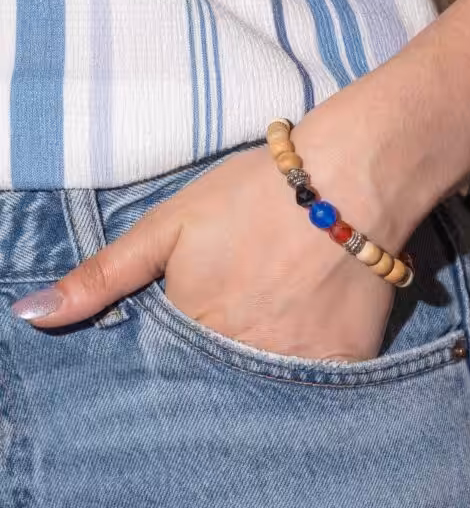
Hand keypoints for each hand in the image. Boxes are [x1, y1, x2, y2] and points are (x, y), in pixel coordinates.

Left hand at [12, 108, 410, 361]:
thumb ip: (104, 276)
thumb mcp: (169, 225)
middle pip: (220, 376)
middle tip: (250, 298)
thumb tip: (32, 316)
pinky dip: (312, 354)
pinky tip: (314, 315)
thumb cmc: (253, 193)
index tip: (208, 303)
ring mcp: (296, 363)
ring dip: (267, 351)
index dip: (187, 333)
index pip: (173, 362)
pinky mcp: (346, 360)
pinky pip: (320, 377)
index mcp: (195, 327)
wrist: (347, 178)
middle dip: (226, 344)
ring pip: (268, 380)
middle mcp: (242, 357)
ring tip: (281, 305)